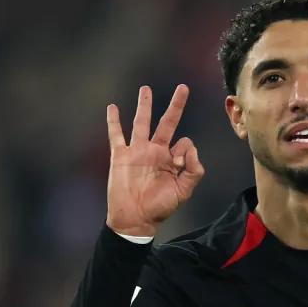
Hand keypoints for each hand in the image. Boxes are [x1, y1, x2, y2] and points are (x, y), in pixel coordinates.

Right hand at [105, 85, 204, 237]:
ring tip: (146, 89)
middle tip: (183, 87)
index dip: (185, 149)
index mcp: (171, 159)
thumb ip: (194, 171)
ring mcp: (137, 152)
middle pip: (166, 122)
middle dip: (175, 105)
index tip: (178, 164)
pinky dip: (113, 121)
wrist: (135, 219)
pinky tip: (113, 107)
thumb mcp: (183, 192)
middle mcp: (155, 151)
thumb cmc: (160, 208)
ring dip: (144, 105)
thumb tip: (191, 149)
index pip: (184, 142)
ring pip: (141, 123)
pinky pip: (115, 135)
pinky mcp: (120, 156)